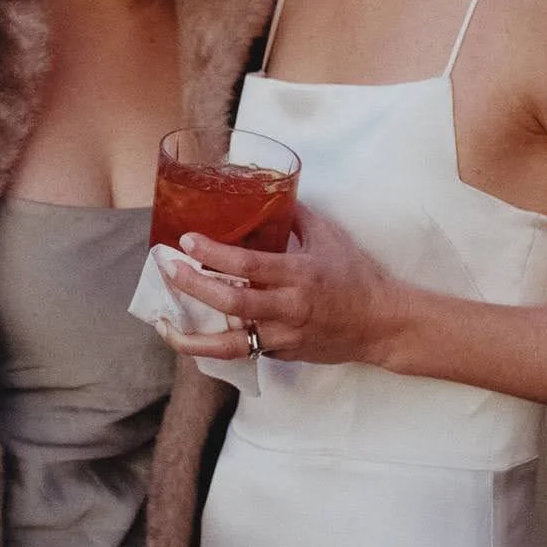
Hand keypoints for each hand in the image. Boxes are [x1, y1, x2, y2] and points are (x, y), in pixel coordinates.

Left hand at [160, 203, 402, 365]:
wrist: (381, 323)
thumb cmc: (357, 275)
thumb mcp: (329, 237)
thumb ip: (296, 215)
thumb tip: (269, 192)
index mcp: (300, 275)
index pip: (248, 265)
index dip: (213, 254)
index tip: (187, 241)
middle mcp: (289, 308)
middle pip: (232, 303)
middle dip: (194, 286)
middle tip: (168, 269)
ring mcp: (285, 336)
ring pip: (231, 343)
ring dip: (193, 338)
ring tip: (164, 325)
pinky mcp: (284, 354)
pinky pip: (246, 351)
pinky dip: (217, 346)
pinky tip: (194, 336)